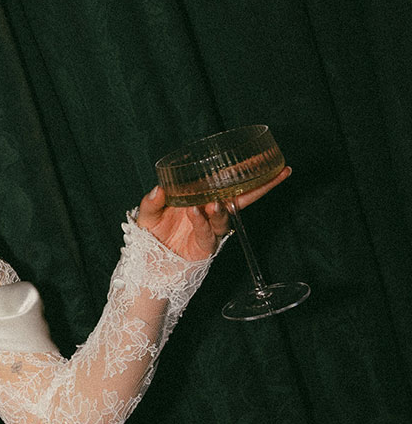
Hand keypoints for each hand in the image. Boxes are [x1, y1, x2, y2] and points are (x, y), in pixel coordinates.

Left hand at [137, 166, 290, 261]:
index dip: (246, 173)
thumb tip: (159, 188)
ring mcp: (210, 229)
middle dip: (260, 186)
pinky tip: (195, 212)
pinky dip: (201, 222)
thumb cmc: (152, 234)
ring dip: (222, 208)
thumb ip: (152, 201)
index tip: (264, 161)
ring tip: (215, 203)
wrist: (148, 262)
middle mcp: (211, 212)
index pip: (229, 184)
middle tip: (275, 174)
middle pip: (240, 198)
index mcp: (203, 199)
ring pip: (225, 217)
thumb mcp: (149, 213)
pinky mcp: (205, 246)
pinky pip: (206, 233)